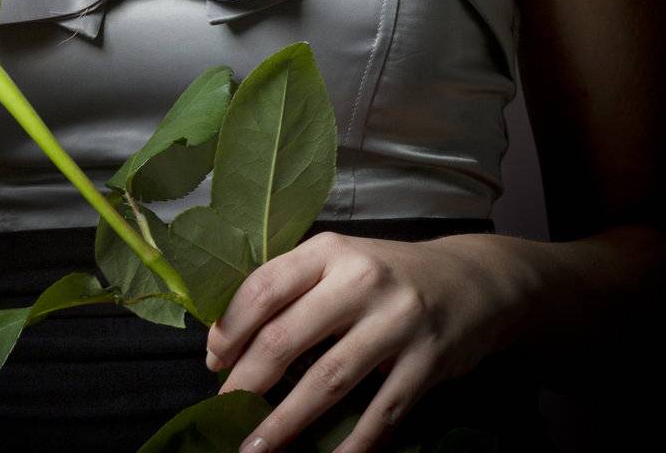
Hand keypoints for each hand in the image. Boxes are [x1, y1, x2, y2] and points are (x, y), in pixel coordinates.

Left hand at [204, 230, 511, 451]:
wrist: (471, 281)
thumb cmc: (388, 276)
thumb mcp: (340, 262)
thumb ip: (293, 289)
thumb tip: (228, 338)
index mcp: (330, 251)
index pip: (265, 287)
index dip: (232, 328)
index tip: (213, 360)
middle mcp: (360, 280)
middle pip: (287, 336)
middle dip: (248, 382)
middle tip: (224, 411)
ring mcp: (396, 322)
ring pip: (327, 380)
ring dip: (286, 422)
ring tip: (256, 449)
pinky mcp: (426, 362)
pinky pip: (380, 414)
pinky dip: (351, 446)